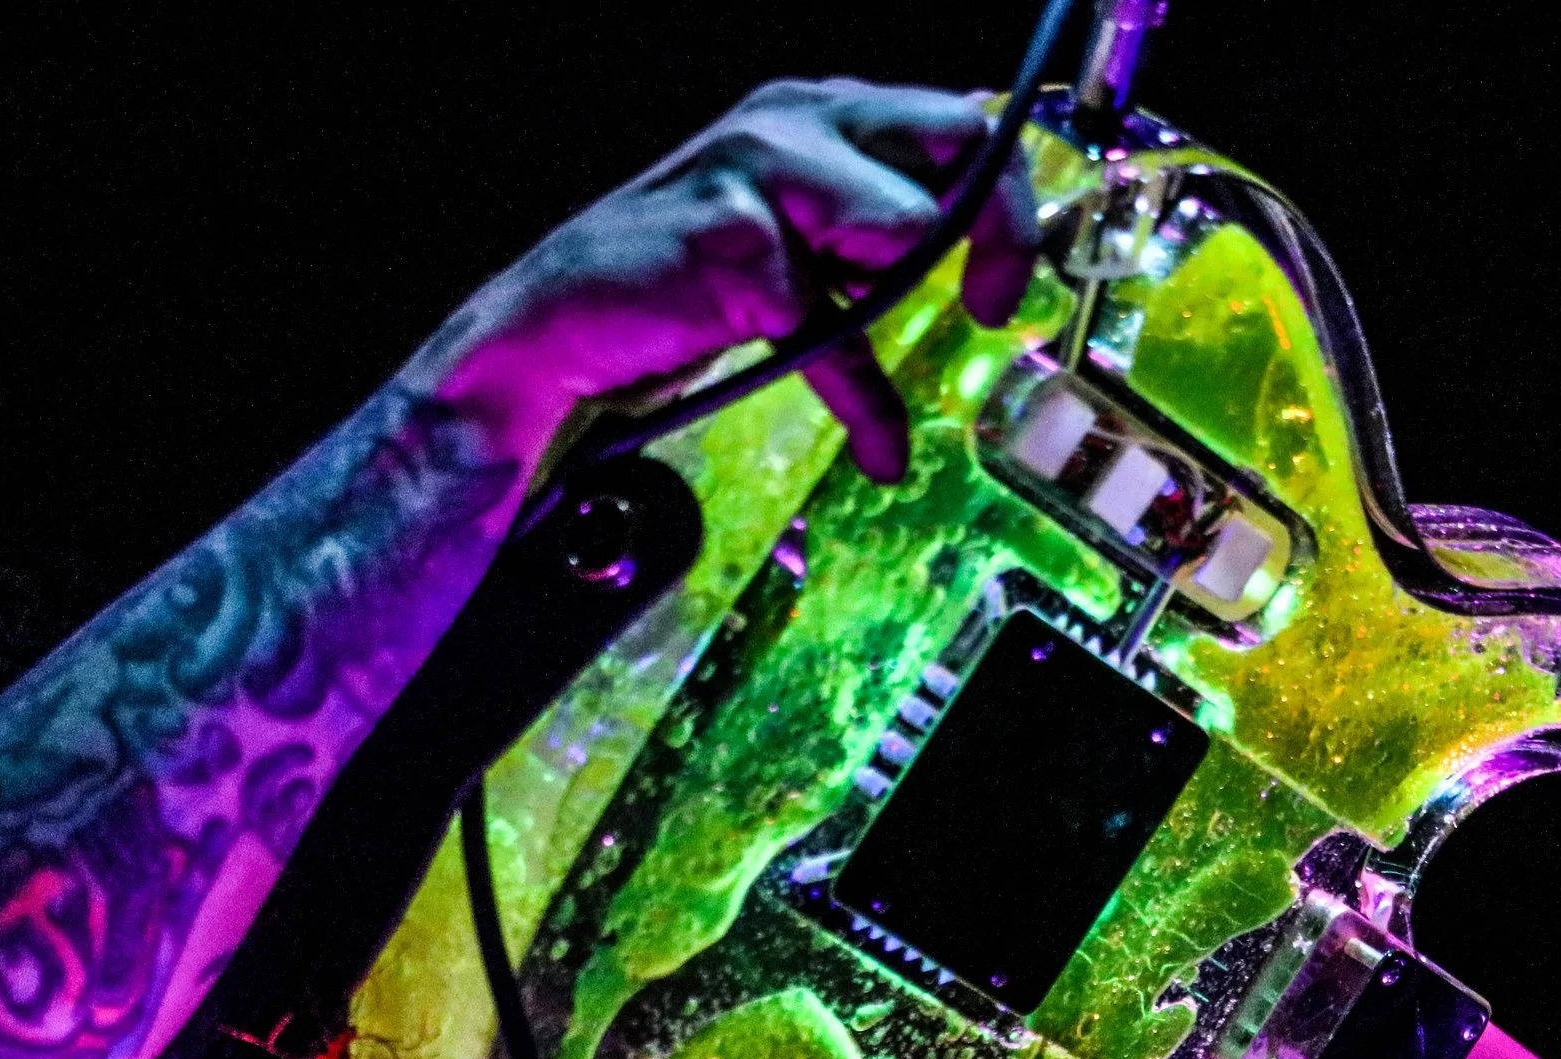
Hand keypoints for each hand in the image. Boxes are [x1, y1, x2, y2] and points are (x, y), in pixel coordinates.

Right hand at [414, 78, 1038, 483]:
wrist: (555, 330)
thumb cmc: (684, 289)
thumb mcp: (798, 237)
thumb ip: (871, 224)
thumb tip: (971, 247)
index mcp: (817, 108)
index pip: (957, 121)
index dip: (1005, 199)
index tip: (1002, 279)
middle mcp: (794, 115)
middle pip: (958, 136)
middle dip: (996, 227)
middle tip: (990, 306)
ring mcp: (760, 169)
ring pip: (906, 224)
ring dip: (904, 315)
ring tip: (882, 396)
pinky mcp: (734, 242)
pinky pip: (840, 330)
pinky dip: (866, 403)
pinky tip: (878, 448)